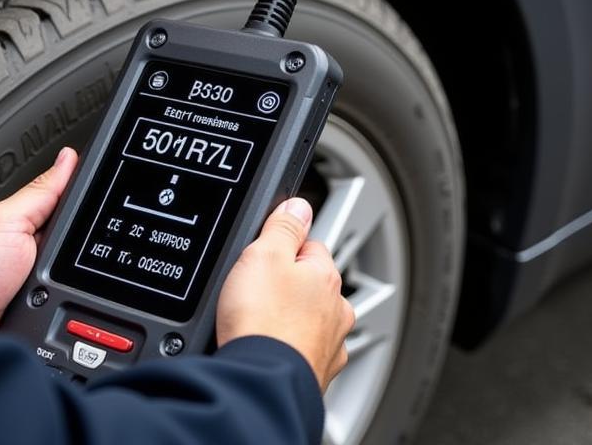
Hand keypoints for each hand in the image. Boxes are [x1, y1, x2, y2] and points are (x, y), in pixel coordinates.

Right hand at [217, 198, 354, 391]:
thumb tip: (298, 206)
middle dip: (285, 287)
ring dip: (287, 321)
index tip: (263, 259)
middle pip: (308, 285)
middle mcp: (336, 312)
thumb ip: (284, 225)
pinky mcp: (314, 376)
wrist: (259, 384)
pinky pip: (300, 353)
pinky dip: (285, 351)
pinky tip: (265, 350)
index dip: (281, 249)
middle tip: (255, 294)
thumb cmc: (263, 321)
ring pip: (307, 321)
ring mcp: (328, 347)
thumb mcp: (264, 253)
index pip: (309, 246)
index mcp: (326, 276)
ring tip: (257, 325)